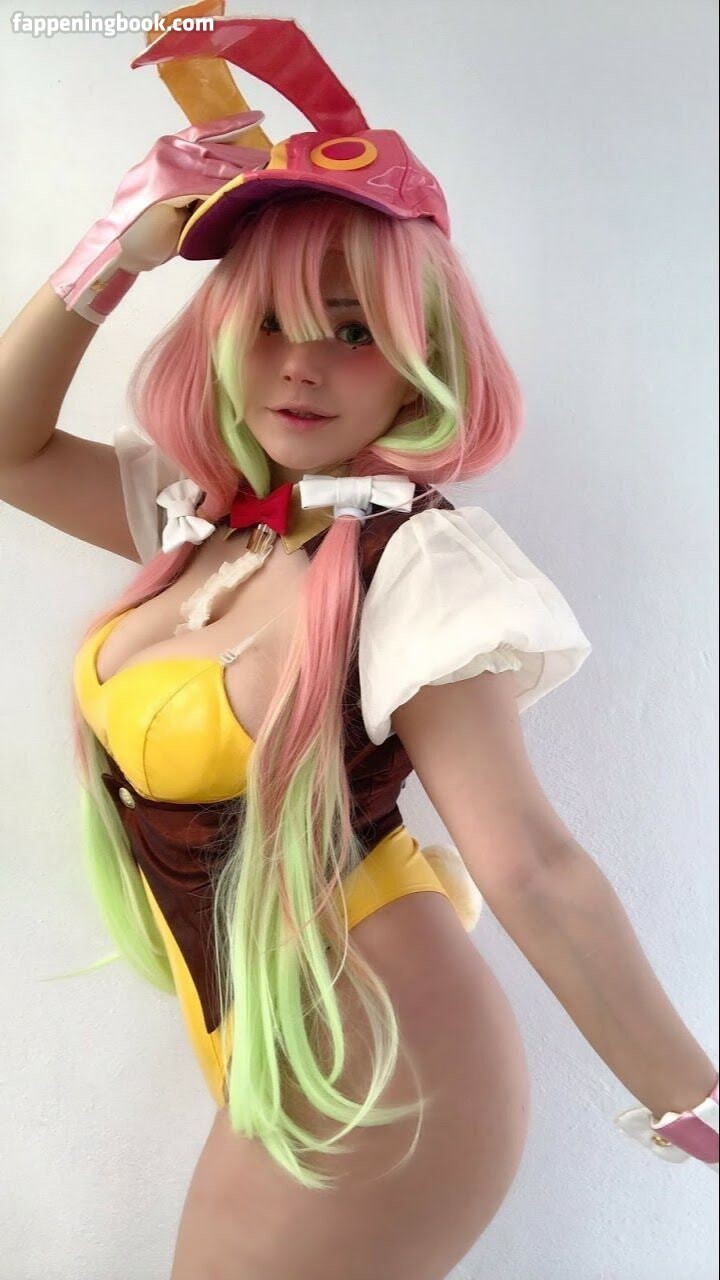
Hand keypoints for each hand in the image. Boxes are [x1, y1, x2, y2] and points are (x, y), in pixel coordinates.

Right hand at [48, 111, 266, 323]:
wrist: (122, 244)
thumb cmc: (150, 224)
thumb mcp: (177, 194)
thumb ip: (200, 182)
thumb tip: (237, 180)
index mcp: (170, 146)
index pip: (208, 131)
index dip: (235, 124)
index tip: (258, 117)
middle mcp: (169, 148)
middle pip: (219, 150)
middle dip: (249, 157)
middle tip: (276, 159)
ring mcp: (168, 163)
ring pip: (218, 166)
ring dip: (245, 171)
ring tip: (269, 172)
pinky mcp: (169, 183)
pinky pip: (209, 185)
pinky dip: (229, 187)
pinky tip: (249, 187)